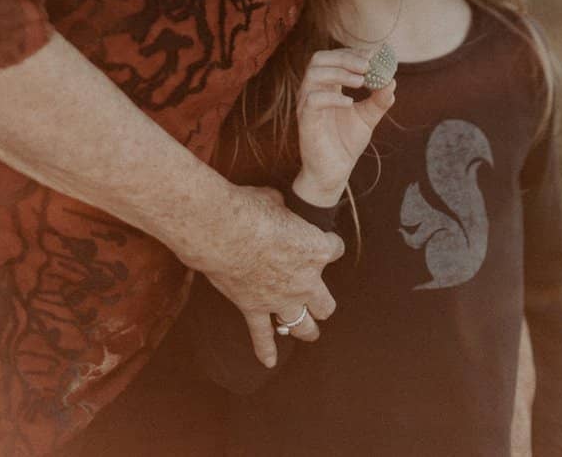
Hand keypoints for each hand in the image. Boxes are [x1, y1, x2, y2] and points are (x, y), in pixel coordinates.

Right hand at [177, 179, 344, 367]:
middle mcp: (305, 280)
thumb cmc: (252, 210)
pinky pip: (262, 336)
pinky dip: (266, 349)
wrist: (226, 233)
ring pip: (302, 325)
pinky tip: (269, 361)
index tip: (324, 241)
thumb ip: (282, 208)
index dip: (329, 244)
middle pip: (325, 302)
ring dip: (306, 329)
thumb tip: (275, 204)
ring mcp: (281, 299)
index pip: (335, 249)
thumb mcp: (275, 200)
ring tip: (309, 332)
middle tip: (319, 300)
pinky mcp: (254, 309)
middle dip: (322, 302)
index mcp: (316, 249)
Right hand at [293, 47, 396, 206]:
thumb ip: (379, 100)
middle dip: (345, 57)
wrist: (334, 173)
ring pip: (314, 74)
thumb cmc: (346, 142)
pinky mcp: (305, 121)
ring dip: (339, 72)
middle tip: (368, 64)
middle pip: (320, 59)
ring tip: (362, 81)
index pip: (334, 57)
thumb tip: (392, 81)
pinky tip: (350, 103)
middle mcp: (313, 90)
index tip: (375, 54)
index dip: (353, 52)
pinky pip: (313, 100)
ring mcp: (306, 104)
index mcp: (326, 85)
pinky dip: (332, 97)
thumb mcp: (368, 118)